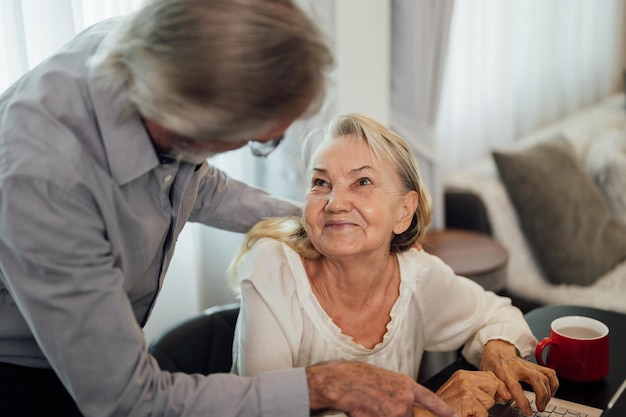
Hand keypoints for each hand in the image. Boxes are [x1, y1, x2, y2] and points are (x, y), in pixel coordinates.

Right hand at [306, 361, 458, 416]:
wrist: (338, 382)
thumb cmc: (354, 376)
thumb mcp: (382, 378)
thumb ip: (397, 391)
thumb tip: (405, 404)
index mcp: (405, 384)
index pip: (431, 400)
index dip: (444, 410)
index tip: (454, 416)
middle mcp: (404, 399)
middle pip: (411, 416)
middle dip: (400, 414)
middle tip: (381, 405)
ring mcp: (394, 412)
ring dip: (385, 415)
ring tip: (370, 406)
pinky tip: (365, 411)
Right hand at [414, 370, 506, 416]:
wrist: (429, 415)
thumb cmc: (445, 407)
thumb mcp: (461, 393)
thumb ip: (479, 388)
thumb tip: (502, 391)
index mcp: (462, 375)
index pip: (490, 376)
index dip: (497, 388)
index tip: (499, 395)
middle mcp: (463, 378)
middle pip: (493, 385)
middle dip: (488, 399)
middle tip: (473, 406)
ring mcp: (465, 387)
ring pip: (490, 401)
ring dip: (481, 410)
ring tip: (465, 410)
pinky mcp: (466, 399)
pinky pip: (484, 412)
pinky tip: (464, 414)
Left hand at [479, 340, 558, 414]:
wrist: (496, 351)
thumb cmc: (492, 365)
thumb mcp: (488, 377)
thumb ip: (495, 389)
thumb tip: (503, 398)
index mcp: (504, 371)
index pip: (515, 387)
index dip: (523, 401)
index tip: (528, 412)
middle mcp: (518, 367)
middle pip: (536, 379)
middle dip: (542, 396)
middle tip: (540, 408)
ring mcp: (528, 365)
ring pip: (545, 376)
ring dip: (548, 392)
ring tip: (544, 403)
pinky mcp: (535, 365)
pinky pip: (549, 372)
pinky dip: (553, 384)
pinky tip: (550, 392)